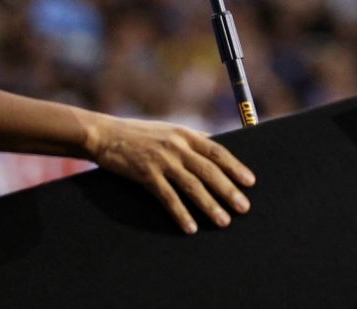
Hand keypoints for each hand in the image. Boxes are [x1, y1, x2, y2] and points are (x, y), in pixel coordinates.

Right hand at [86, 115, 255, 234]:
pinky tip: (191, 227)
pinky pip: (168, 198)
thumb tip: (215, 146)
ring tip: (223, 221)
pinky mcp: (146, 174)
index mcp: (185, 134)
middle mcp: (177, 146)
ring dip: (210, 205)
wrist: (106, 134)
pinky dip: (181, 214)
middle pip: (209, 171)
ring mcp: (162, 160)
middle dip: (229, 190)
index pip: (217, 151)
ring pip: (192, 186)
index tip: (250, 182)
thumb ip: (190, 139)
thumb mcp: (168, 130)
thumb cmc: (139, 133)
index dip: (235, 167)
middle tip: (243, 208)